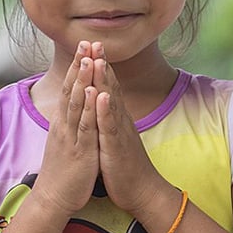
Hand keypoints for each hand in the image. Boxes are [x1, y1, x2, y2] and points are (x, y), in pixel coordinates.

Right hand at [34, 41, 100, 215]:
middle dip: (79, 65)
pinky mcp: (81, 151)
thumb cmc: (62, 171)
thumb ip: (69, 122)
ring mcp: (71, 137)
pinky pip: (86, 127)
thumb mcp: (65, 140)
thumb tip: (71, 107)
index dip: (76, 67)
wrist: (53, 199)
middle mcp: (65, 125)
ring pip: (77, 104)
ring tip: (88, 59)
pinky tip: (96, 93)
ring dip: (83, 80)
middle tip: (85, 41)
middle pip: (71, 89)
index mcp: (63, 122)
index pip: (69, 89)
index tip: (83, 46)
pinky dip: (91, 109)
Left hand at [90, 42, 166, 215]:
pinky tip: (101, 95)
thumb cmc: (125, 166)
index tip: (90, 45)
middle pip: (109, 86)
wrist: (142, 191)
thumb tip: (104, 104)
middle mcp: (119, 120)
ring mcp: (119, 132)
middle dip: (99, 63)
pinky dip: (105, 110)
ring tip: (96, 58)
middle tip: (93, 40)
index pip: (106, 85)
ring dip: (103, 80)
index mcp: (116, 118)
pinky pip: (110, 126)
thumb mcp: (114, 137)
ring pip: (110, 101)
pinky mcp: (117, 147)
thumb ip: (109, 119)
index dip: (98, 65)